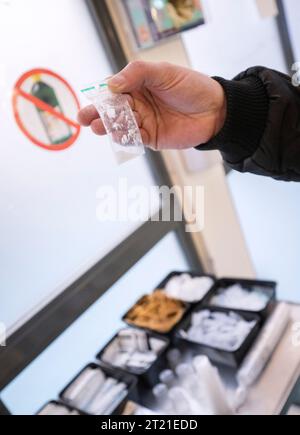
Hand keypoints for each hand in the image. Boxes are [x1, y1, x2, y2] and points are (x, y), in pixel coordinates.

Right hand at [78, 61, 225, 150]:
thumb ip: (137, 73)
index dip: (101, 95)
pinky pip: (134, 140)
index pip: (113, 90)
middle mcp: (138, 104)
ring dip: (108, 127)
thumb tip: (110, 85)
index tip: (92, 99)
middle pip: (112, 110)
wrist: (215, 110)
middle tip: (84, 118)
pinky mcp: (151, 138)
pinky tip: (118, 136)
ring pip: (120, 126)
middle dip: (97, 114)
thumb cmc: (190, 86)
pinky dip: (125, 139)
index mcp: (138, 86)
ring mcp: (144, 122)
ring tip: (99, 127)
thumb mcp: (163, 72)